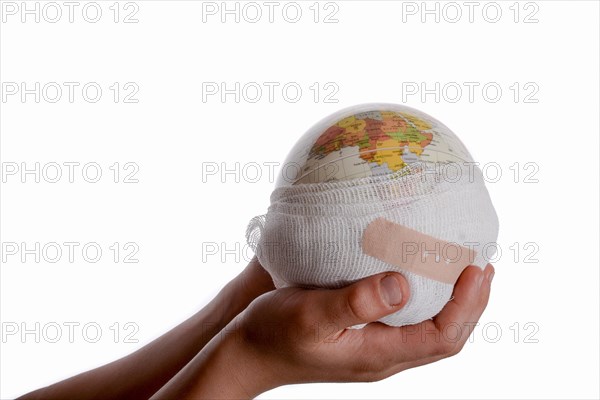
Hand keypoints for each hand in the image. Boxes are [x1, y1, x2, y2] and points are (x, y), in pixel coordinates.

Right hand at [233, 264, 493, 395]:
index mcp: (377, 354)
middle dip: (471, 304)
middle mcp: (382, 356)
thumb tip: (403, 285)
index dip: (468, 305)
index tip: (478, 268)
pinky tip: (417, 279)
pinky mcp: (362, 338)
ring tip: (462, 271)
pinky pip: (408, 323)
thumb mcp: (311, 314)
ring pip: (429, 331)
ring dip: (453, 304)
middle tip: (482, 265)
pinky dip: (426, 302)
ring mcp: (373, 350)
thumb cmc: (272, 333)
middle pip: (445, 338)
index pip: (442, 337)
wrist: (247, 352)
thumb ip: (356, 302)